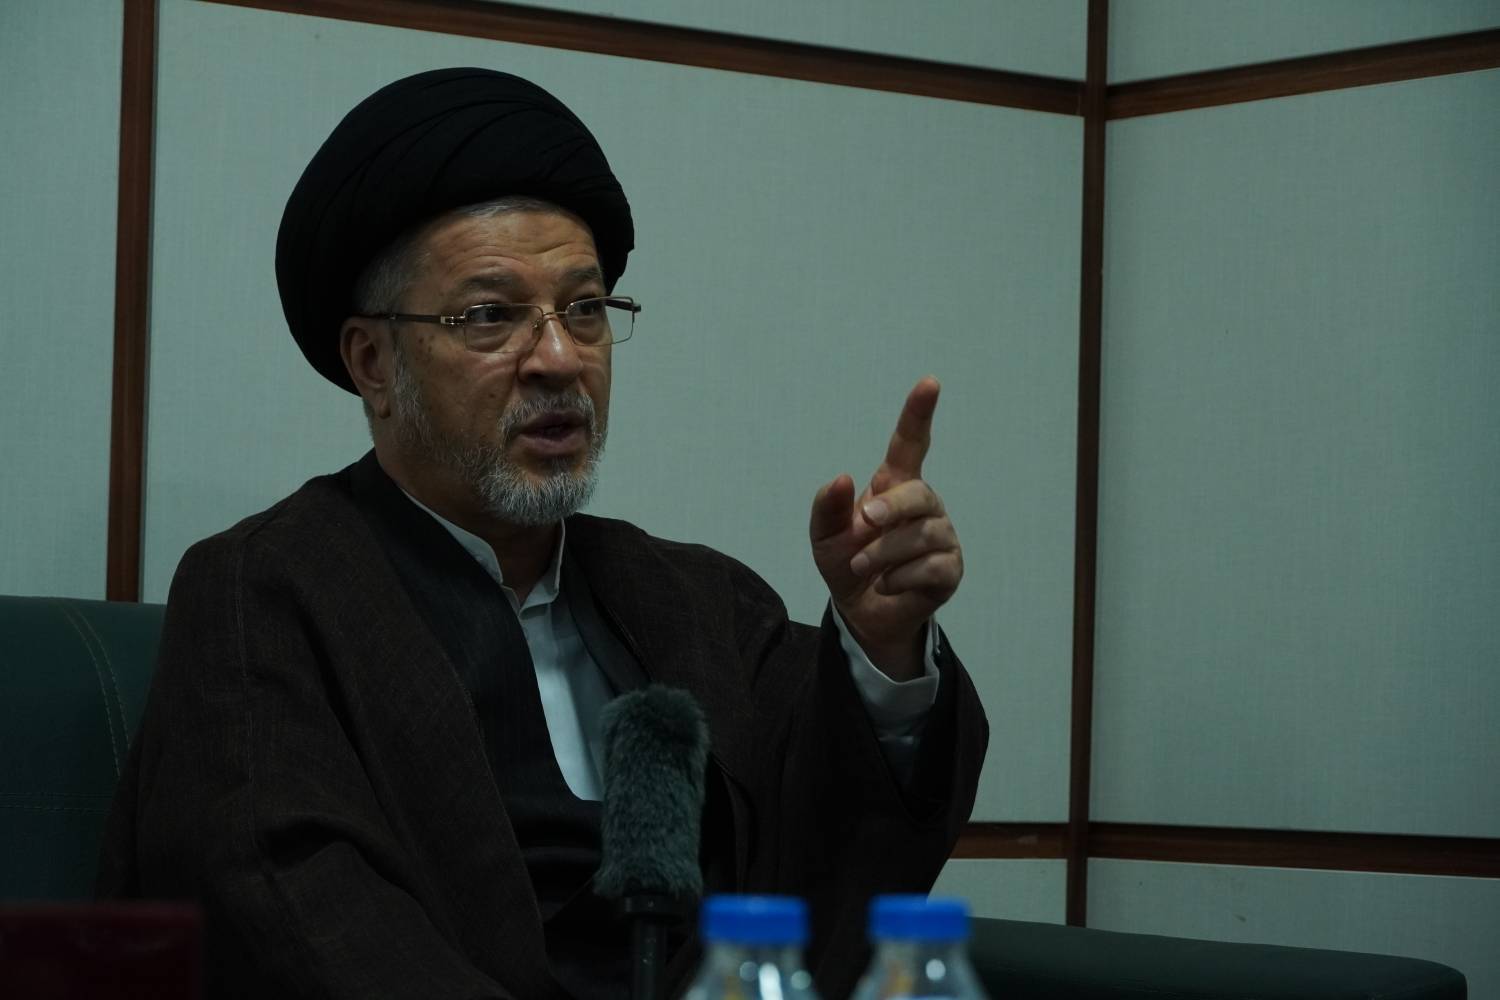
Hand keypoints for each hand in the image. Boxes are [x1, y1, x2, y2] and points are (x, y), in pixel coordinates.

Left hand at [809, 376, 962, 679]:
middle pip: (919, 493)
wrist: (862, 612)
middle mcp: (925, 505)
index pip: (911, 443)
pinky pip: (930, 568)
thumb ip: (827, 506)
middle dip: (891, 508)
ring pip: (921, 535)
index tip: (930, 382)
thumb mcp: (824, 535)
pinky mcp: (950, 569)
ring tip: (861, 567)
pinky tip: (887, 584)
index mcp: (894, 486)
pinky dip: (898, 579)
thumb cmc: (846, 562)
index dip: (919, 413)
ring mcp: (941, 536)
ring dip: (882, 554)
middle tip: (865, 522)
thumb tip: (843, 478)